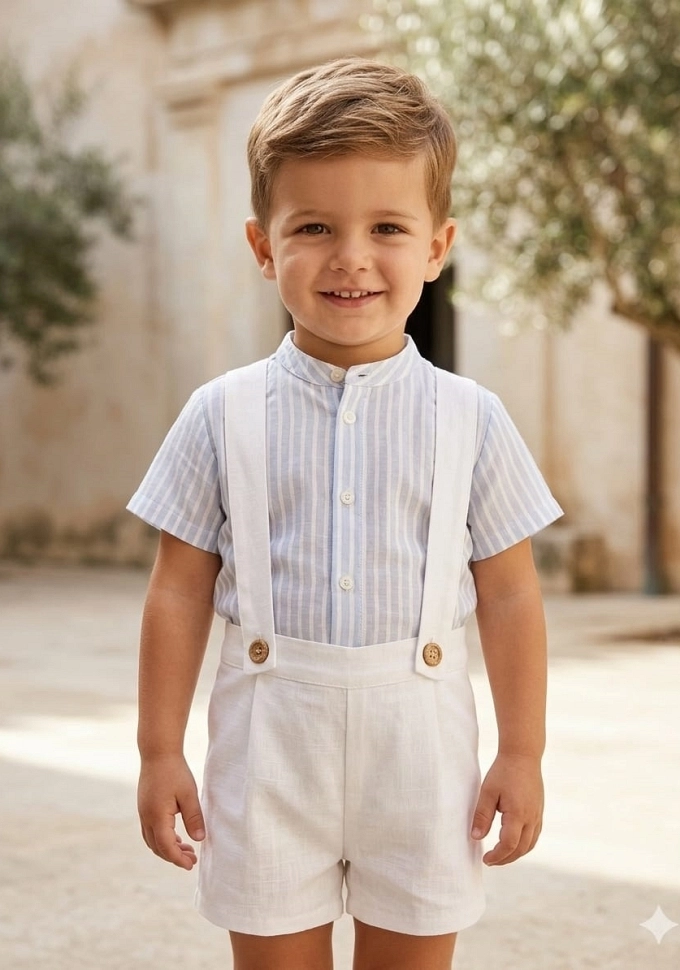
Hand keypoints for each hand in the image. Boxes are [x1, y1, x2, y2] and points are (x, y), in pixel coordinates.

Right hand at [138, 754, 205, 869]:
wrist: (157, 752)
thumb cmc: (175, 771)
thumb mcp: (189, 794)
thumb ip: (194, 818)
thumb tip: (199, 840)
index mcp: (157, 816)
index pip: (166, 847)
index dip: (178, 859)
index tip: (192, 865)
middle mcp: (146, 818)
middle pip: (158, 847)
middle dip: (174, 857)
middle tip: (193, 859)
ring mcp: (143, 813)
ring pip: (152, 841)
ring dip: (168, 849)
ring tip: (187, 850)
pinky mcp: (144, 807)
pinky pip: (150, 831)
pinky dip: (162, 839)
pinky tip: (177, 837)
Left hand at [470, 753, 543, 865]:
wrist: (523, 755)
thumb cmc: (503, 771)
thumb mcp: (487, 792)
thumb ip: (482, 816)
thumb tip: (475, 837)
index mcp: (518, 814)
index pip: (509, 845)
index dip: (497, 856)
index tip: (485, 859)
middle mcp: (531, 818)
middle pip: (521, 849)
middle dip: (505, 859)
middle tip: (490, 861)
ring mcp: (538, 815)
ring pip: (530, 844)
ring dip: (516, 854)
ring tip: (500, 855)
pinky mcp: (539, 811)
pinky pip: (534, 835)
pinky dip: (524, 845)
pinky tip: (513, 843)